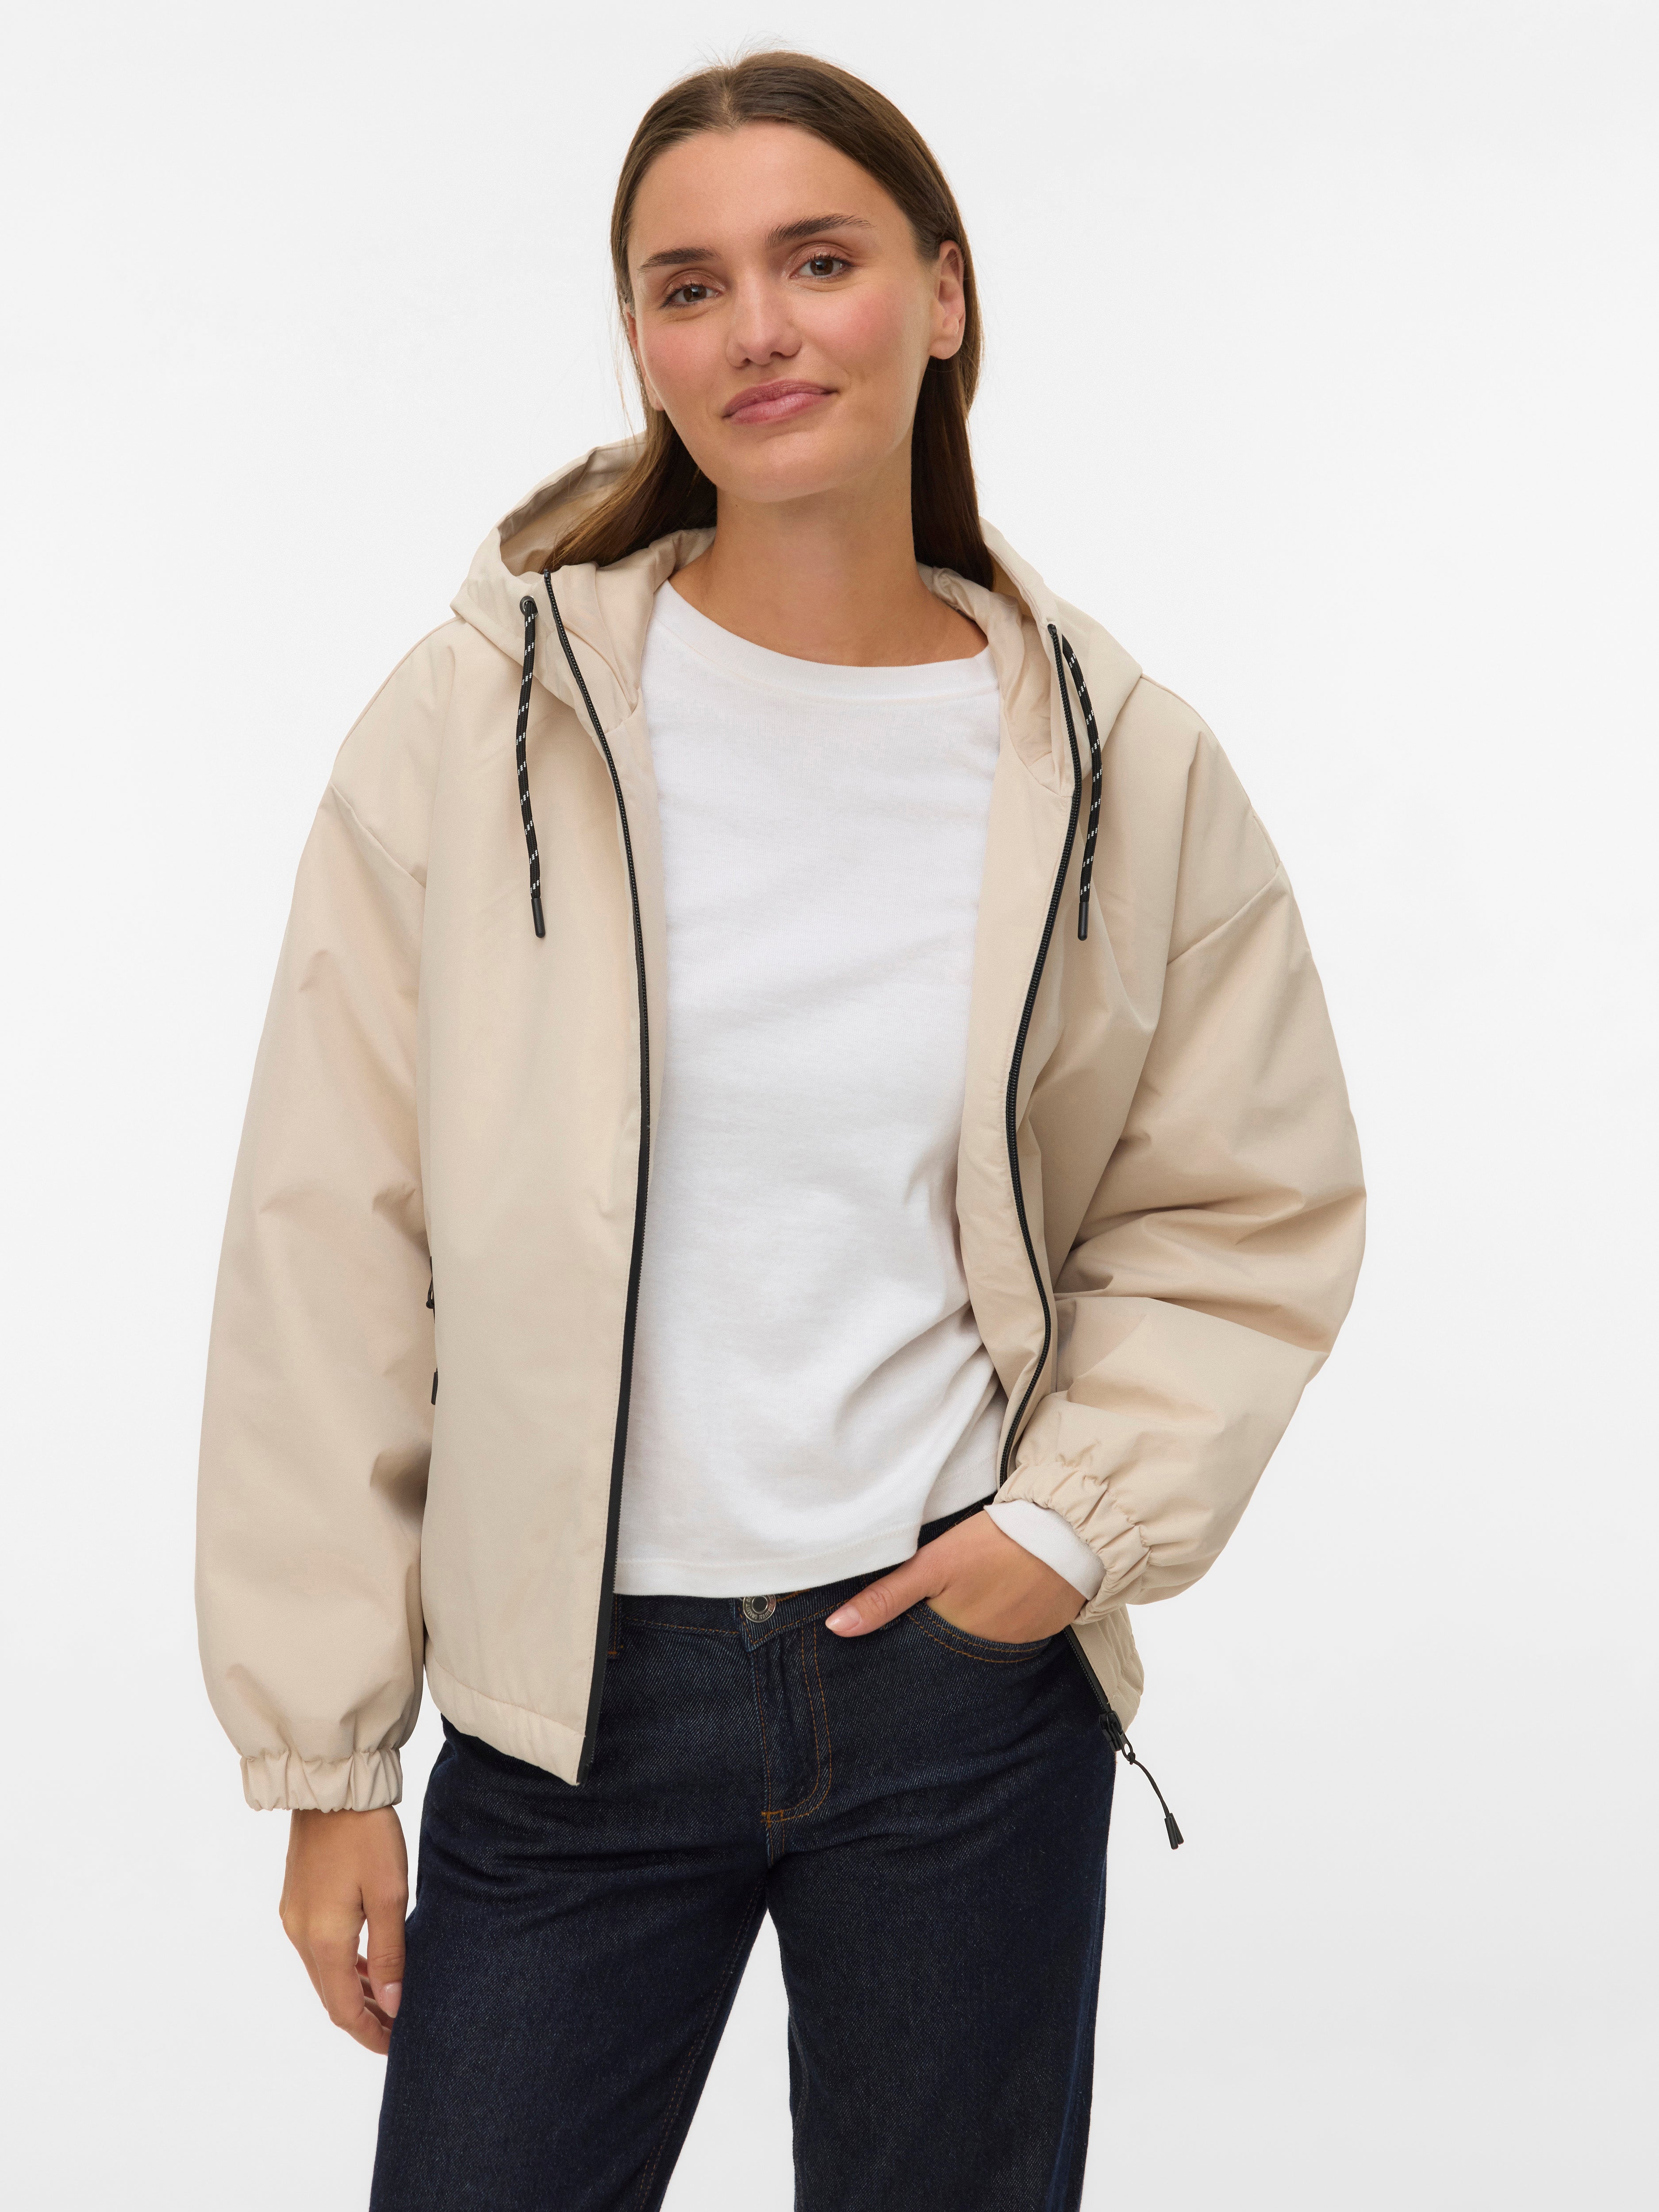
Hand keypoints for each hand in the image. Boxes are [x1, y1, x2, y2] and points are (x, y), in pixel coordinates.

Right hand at [279, 1805, 407, 2054]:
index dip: (368, 2033)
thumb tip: (390, 2005)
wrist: (334, 1788)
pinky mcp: (297, 1900)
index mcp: (324, 1939)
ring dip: (352, 1991)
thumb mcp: (389, 1894)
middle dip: (362, 2017)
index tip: (396, 2045)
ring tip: (387, 2001)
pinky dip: (343, 1965)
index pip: (342, 2009)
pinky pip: (319, 1949)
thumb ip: (390, 1953)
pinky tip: (367, 1963)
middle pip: (330, 1995)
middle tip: (397, 2028)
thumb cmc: (368, 1836)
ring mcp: (294, 1917)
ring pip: (324, 1973)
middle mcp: (300, 1934)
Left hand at [824, 1508, 1085, 1643]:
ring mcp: (1016, 1645)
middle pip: (947, 1650)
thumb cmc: (995, 1545)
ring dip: (968, 1628)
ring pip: (977, 1642)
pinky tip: (995, 1596)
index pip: (917, 1656)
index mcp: (955, 1639)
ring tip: (967, 1598)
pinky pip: (1008, 1634)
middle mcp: (985, 1653)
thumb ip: (886, 1597)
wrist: (1066, 1533)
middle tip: (932, 1610)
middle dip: (933, 1640)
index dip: (901, 1648)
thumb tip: (836, 1628)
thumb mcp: (933, 1564)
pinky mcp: (1040, 1630)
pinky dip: (998, 1620)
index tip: (886, 1643)